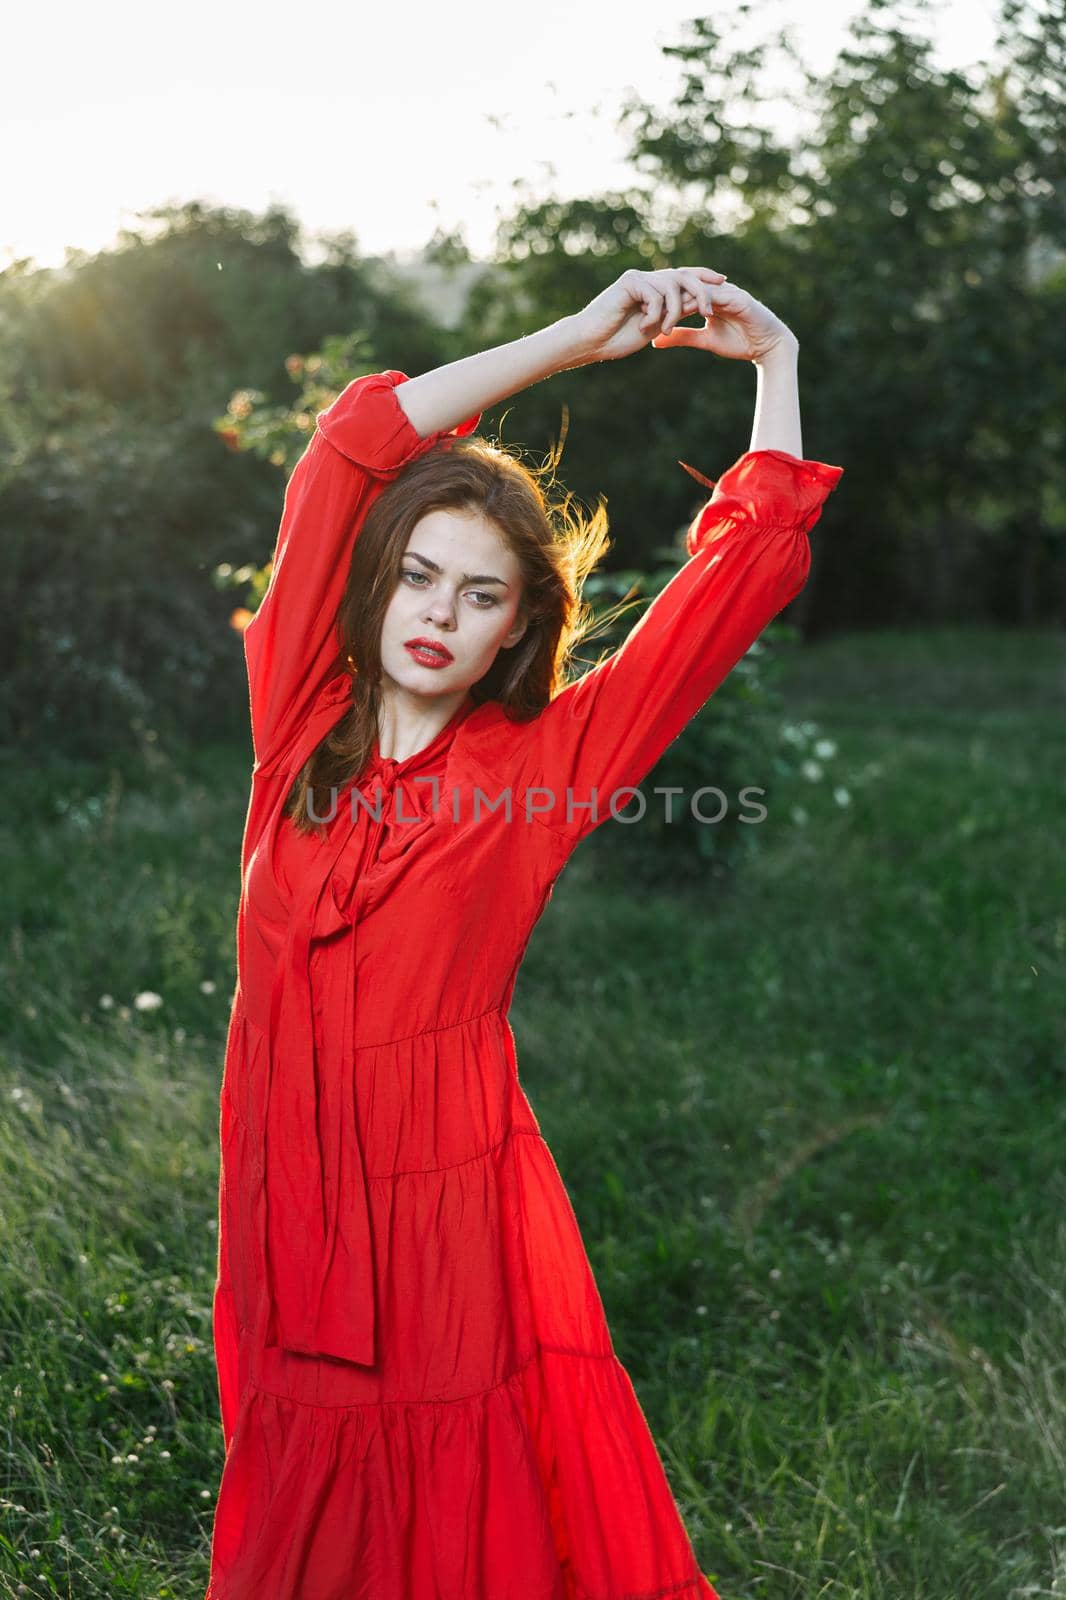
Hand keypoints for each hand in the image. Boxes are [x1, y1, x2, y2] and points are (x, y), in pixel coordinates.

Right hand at [571, 267, 727, 362]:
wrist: (592, 341)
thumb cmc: (617, 339)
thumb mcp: (656, 326)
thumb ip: (675, 312)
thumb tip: (700, 303)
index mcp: (655, 288)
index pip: (685, 276)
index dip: (704, 276)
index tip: (723, 281)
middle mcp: (648, 278)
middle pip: (684, 275)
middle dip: (701, 292)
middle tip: (709, 311)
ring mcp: (639, 278)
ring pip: (672, 286)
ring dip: (673, 312)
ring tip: (663, 330)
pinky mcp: (630, 281)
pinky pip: (656, 294)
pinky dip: (654, 313)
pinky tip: (642, 326)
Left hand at [650, 279, 797, 363]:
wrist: (768, 347)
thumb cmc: (740, 342)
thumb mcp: (704, 340)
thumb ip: (682, 336)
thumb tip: (654, 341)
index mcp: (706, 297)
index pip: (679, 293)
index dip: (661, 301)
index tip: (640, 310)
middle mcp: (715, 290)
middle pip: (685, 286)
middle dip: (665, 296)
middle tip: (644, 305)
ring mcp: (727, 291)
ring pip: (697, 288)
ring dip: (679, 298)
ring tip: (661, 309)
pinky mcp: (737, 297)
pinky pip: (714, 295)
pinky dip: (699, 301)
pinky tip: (684, 310)